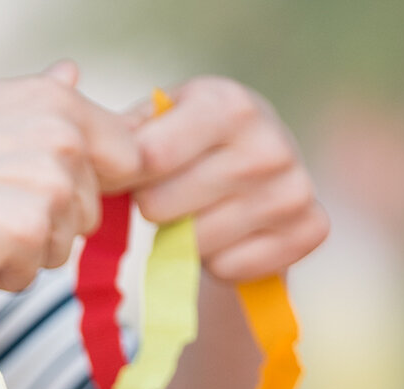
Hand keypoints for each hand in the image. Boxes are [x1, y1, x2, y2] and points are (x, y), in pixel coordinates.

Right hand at [0, 66, 138, 290]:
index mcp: (56, 98)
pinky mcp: (25, 232)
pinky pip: (29, 278)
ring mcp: (47, 183)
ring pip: (63, 248)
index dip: (82, 189)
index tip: (25, 192)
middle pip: (93, 213)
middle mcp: (63, 133)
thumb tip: (76, 73)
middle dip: (43, 222)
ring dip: (16, 251)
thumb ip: (39, 104)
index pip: (126, 157)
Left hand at [127, 78, 327, 281]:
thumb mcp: (161, 120)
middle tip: (172, 193)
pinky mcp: (310, 230)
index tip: (124, 178)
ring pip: (192, 245)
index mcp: (230, 104)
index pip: (148, 159)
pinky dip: (218, 262)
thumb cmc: (195, 141)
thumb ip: (123, 133)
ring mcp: (294, 190)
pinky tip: (231, 234)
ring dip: (184, 238)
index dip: (122, 178)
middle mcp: (270, 145)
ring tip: (202, 211)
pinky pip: (228, 269)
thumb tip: (93, 151)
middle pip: (160, 208)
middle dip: (153, 207)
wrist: (264, 167)